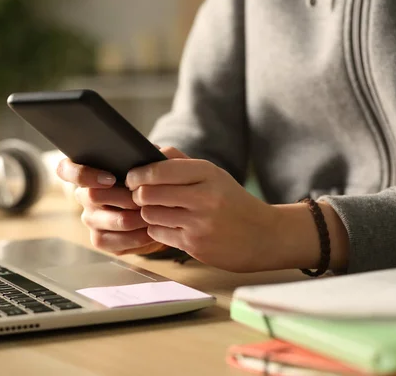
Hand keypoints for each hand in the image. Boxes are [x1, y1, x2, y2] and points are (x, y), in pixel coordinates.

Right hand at [56, 157, 168, 255]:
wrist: (159, 207)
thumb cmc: (148, 178)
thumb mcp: (147, 160)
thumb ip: (141, 154)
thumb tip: (142, 154)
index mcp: (87, 171)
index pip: (65, 169)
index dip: (83, 174)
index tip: (111, 178)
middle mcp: (83, 196)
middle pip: (93, 196)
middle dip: (126, 198)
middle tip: (146, 197)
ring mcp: (90, 219)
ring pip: (114, 220)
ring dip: (139, 217)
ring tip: (156, 212)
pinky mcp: (100, 240)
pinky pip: (117, 241)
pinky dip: (138, 236)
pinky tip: (151, 230)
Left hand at [126, 148, 290, 271]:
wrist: (264, 236)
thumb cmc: (232, 202)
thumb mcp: (213, 175)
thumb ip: (180, 162)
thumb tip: (149, 150)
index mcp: (207, 173)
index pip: (159, 170)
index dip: (138, 174)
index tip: (131, 177)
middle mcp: (204, 197)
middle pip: (148, 193)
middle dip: (139, 194)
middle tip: (140, 195)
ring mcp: (199, 223)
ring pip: (150, 214)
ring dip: (148, 213)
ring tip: (158, 210)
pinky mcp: (194, 245)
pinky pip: (158, 233)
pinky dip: (158, 230)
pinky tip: (171, 226)